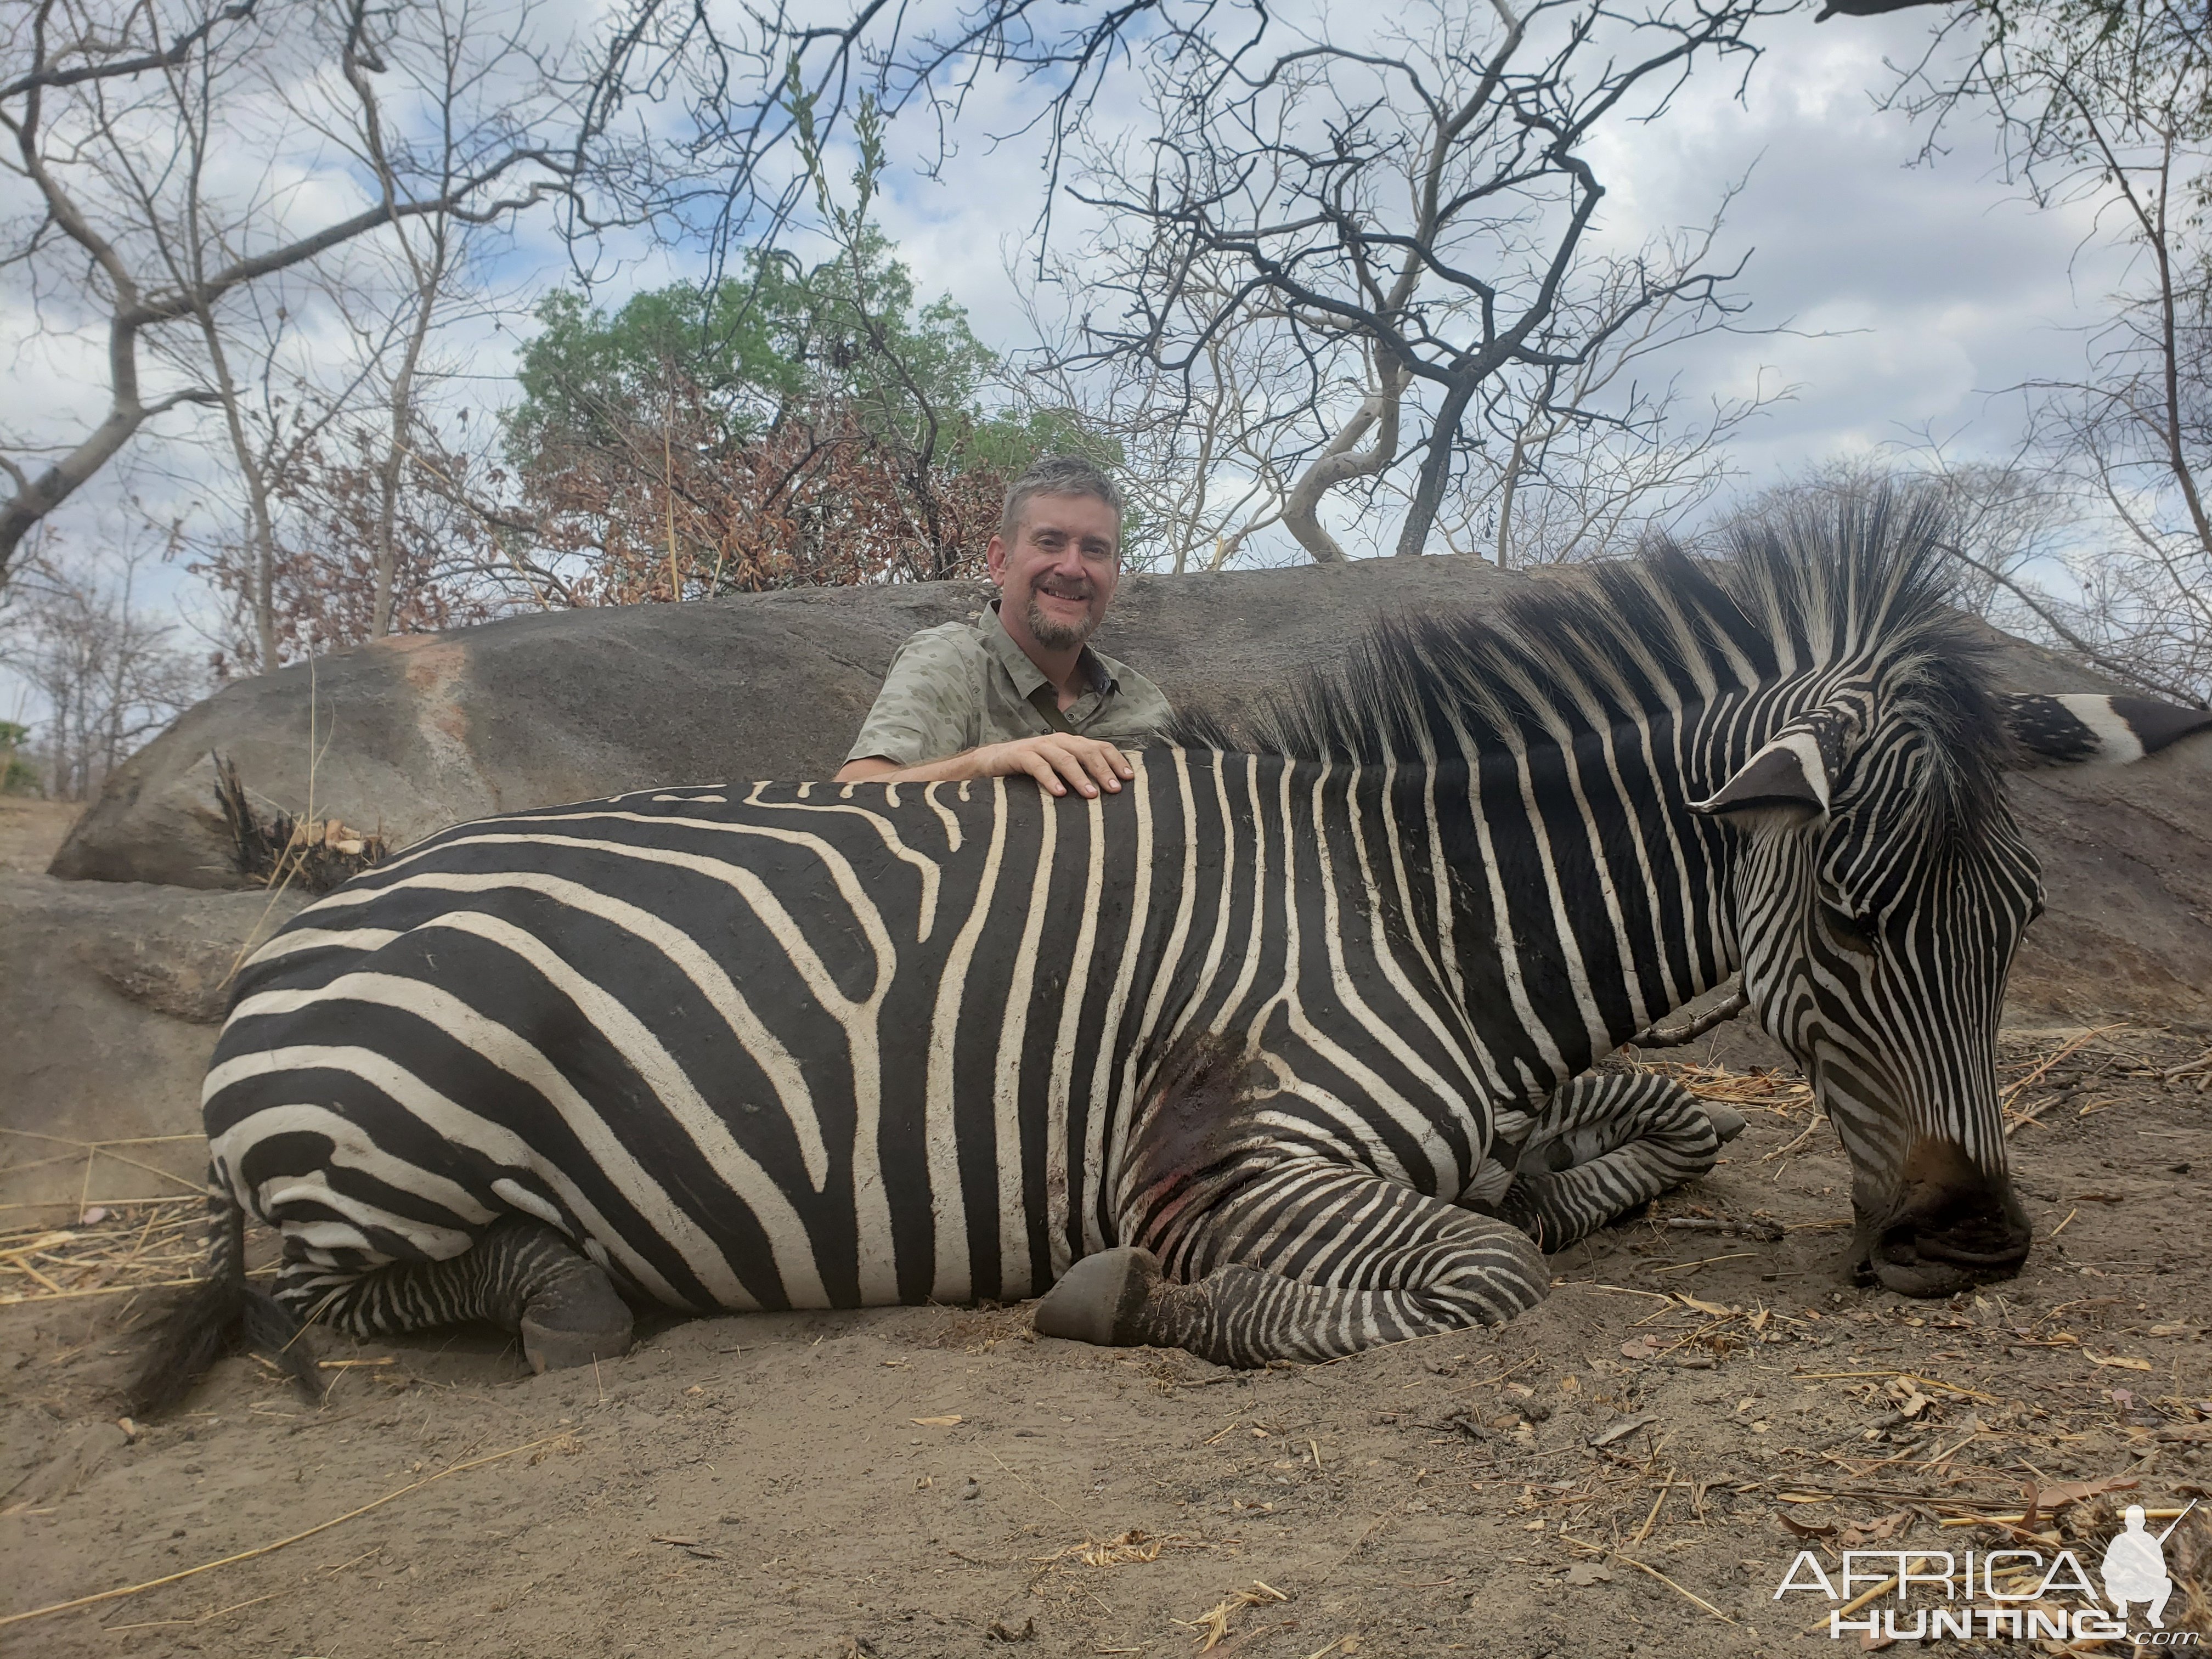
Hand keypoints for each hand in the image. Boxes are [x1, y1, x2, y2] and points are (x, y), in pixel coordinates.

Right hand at [975, 733, 1134, 797]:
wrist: (990, 762)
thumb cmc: (1029, 770)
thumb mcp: (1057, 769)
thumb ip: (1078, 774)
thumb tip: (1106, 792)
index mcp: (1070, 743)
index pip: (1099, 747)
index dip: (1115, 760)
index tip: (1129, 779)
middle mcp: (1057, 741)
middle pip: (1086, 751)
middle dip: (1102, 769)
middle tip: (1114, 789)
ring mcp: (1038, 746)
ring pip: (1064, 758)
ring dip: (1080, 777)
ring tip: (1092, 795)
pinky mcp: (1019, 755)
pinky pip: (1038, 766)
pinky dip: (1050, 779)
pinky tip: (1059, 794)